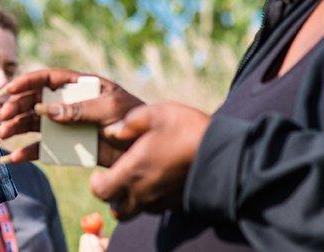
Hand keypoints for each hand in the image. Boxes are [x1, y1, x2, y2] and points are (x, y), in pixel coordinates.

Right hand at [0, 68, 144, 166]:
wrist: (146, 151)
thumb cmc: (134, 121)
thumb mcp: (110, 109)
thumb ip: (79, 109)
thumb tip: (44, 111)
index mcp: (81, 86)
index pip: (48, 79)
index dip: (26, 82)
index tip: (8, 90)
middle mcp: (69, 103)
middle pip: (35, 102)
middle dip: (15, 108)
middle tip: (1, 118)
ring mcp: (67, 124)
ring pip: (34, 124)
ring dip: (15, 128)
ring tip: (1, 135)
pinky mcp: (67, 145)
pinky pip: (43, 147)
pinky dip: (27, 153)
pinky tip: (13, 159)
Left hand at [88, 101, 208, 219]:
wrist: (227, 152)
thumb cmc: (188, 129)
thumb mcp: (156, 113)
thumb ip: (129, 123)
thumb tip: (111, 131)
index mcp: (133, 171)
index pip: (100, 192)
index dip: (96, 183)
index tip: (100, 172)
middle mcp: (145, 192)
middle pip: (118, 210)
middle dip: (113, 198)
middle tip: (119, 179)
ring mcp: (163, 200)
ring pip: (138, 210)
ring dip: (133, 199)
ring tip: (141, 179)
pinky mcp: (179, 203)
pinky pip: (159, 208)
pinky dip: (154, 199)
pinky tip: (162, 179)